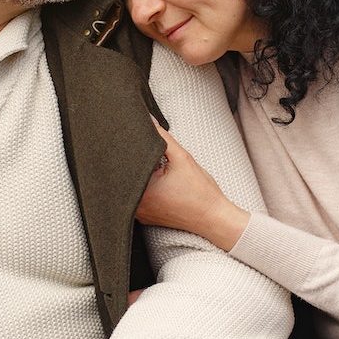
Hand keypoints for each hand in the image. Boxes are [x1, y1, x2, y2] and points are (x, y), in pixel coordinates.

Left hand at [136, 120, 248, 250]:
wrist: (214, 218)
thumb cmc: (201, 193)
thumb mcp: (182, 158)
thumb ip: (163, 137)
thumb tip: (148, 120)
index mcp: (140, 190)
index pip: (124, 162)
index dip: (129, 148)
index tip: (138, 143)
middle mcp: (135, 204)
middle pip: (126, 174)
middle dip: (137, 161)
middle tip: (151, 157)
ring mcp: (139, 213)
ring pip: (132, 186)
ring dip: (141, 176)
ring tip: (158, 171)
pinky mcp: (146, 217)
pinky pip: (138, 197)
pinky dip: (145, 188)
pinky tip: (160, 183)